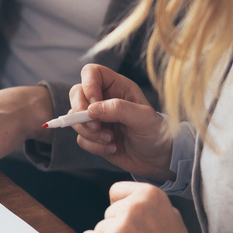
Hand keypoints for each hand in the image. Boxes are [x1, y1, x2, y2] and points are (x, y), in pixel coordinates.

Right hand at [69, 64, 172, 179]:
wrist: (158, 159)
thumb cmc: (156, 133)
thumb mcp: (144, 118)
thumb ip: (119, 109)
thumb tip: (92, 109)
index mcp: (117, 87)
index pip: (91, 73)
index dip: (88, 85)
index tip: (94, 105)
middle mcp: (104, 99)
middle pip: (76, 93)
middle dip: (80, 112)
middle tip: (96, 126)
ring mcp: (97, 118)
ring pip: (74, 118)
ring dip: (89, 132)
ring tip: (110, 139)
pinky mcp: (93, 136)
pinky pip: (81, 138)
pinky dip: (93, 146)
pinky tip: (112, 147)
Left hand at [80, 182, 189, 232]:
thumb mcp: (167, 210)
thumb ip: (145, 203)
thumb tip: (124, 201)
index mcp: (148, 193)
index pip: (116, 191)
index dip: (121, 206)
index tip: (129, 219)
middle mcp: (133, 206)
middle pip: (109, 212)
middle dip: (118, 225)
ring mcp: (120, 225)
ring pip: (100, 227)